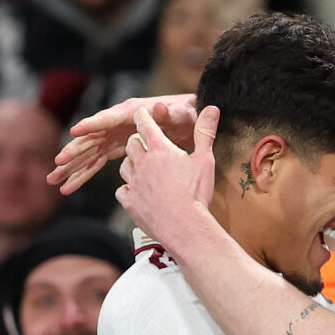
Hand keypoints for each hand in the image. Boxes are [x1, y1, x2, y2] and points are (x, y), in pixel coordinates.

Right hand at [47, 94, 197, 194]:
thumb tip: (159, 107)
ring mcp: (115, 136)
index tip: (75, 131)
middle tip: (58, 164)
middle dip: (74, 151)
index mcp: (131, 113)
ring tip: (54, 180)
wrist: (190, 120)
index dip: (92, 124)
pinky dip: (84, 174)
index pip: (108, 119)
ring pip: (89, 153)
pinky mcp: (117, 148)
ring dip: (72, 167)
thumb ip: (169, 113)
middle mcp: (118, 123)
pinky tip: (69, 187)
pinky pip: (97, 163)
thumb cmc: (186, 114)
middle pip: (91, 138)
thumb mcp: (181, 114)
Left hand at [116, 105, 218, 246]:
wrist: (184, 226)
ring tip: (143, 170)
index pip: (145, 123)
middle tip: (147, 146)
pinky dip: (129, 190)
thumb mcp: (205, 160)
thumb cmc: (196, 193)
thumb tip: (212, 108)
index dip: (143, 116)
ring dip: (132, 165)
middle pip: (131, 144)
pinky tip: (139, 193)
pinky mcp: (129, 201)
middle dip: (138, 142)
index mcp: (160, 149)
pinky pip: (122, 190)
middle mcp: (142, 163)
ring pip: (124, 166)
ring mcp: (133, 183)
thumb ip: (205, 132)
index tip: (143, 114)